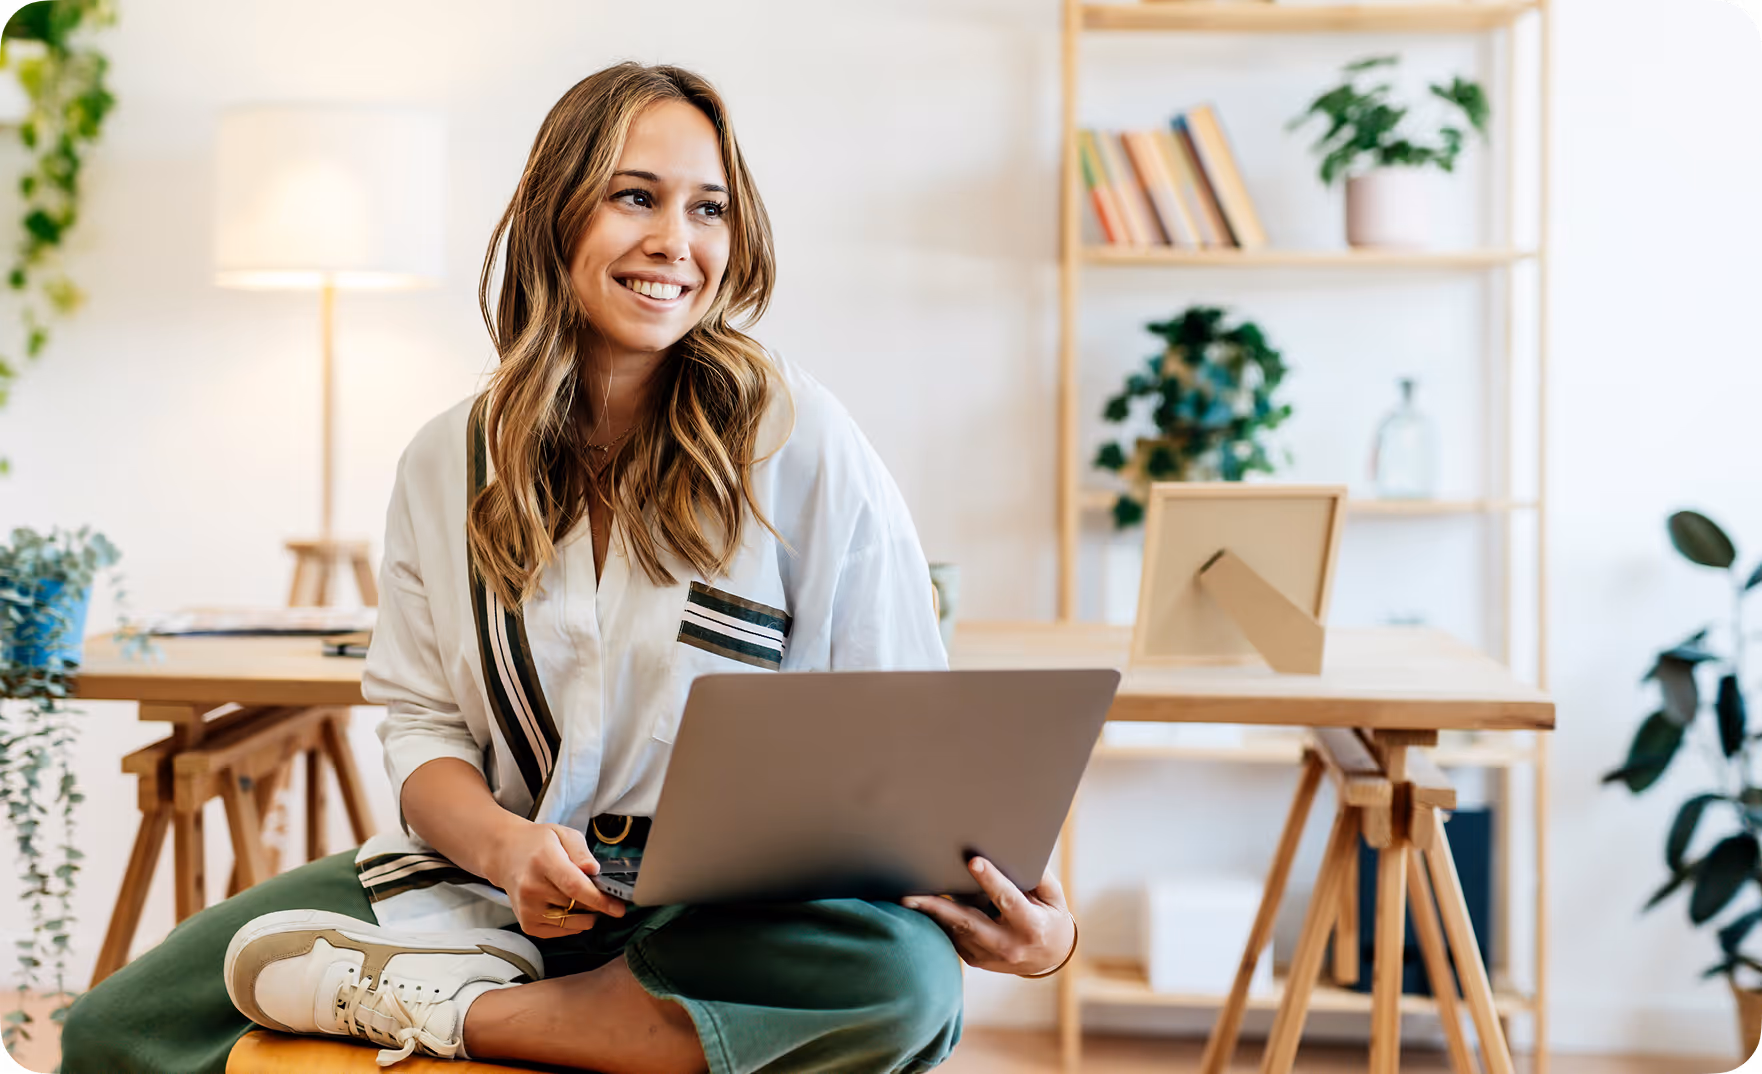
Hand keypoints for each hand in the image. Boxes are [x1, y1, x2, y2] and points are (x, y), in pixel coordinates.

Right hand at [488, 821, 625, 938]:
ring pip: (570, 923)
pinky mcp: (527, 924)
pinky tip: (570, 908)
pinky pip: (560, 931)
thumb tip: (594, 871)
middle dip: (596, 903)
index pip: (574, 887)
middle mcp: (532, 888)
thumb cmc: (539, 843)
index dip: (599, 900)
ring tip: (584, 899)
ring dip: (585, 916)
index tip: (619, 909)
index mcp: (543, 861)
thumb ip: (581, 852)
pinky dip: (572, 924)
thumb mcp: (563, 834)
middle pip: (576, 906)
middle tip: (601, 893)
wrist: (506, 855)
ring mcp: (527, 909)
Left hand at [903, 857, 1076, 976]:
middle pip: (967, 923)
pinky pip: (953, 937)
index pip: (1008, 900)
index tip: (973, 861)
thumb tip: (1012, 849)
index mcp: (1030, 926)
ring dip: (930, 913)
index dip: (991, 881)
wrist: (1049, 957)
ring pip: (955, 931)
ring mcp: (989, 957)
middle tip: (908, 896)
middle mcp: (1008, 945)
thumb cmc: (1050, 916)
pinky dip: (938, 920)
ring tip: (905, 898)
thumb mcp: (1053, 896)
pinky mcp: (976, 960)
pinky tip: (920, 906)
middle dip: (937, 908)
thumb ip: (1035, 876)